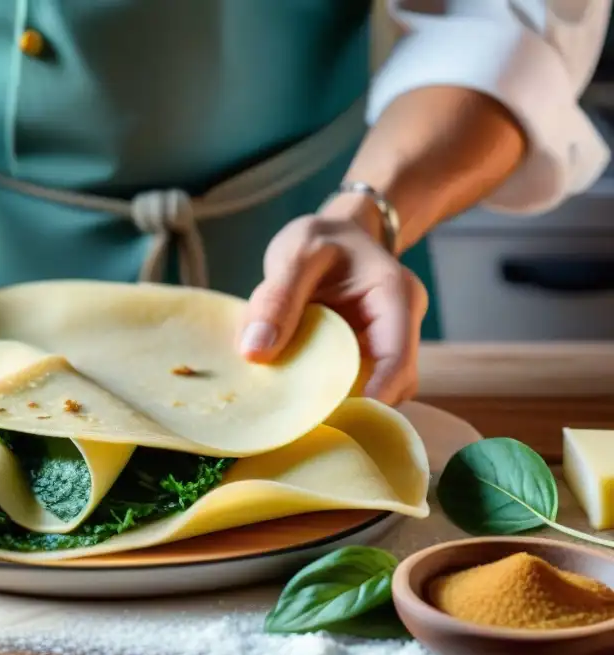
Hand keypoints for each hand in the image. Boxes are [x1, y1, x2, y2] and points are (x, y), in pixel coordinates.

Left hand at [238, 206, 427, 404]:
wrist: (333, 234)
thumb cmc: (319, 238)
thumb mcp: (296, 254)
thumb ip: (276, 299)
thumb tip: (254, 352)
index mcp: (396, 296)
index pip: (397, 359)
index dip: (372, 396)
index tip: (331, 417)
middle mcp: (400, 325)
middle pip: (391, 384)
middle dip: (352, 404)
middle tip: (302, 419)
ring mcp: (385, 344)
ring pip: (373, 389)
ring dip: (337, 399)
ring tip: (294, 404)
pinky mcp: (366, 356)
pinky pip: (353, 383)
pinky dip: (326, 391)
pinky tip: (295, 390)